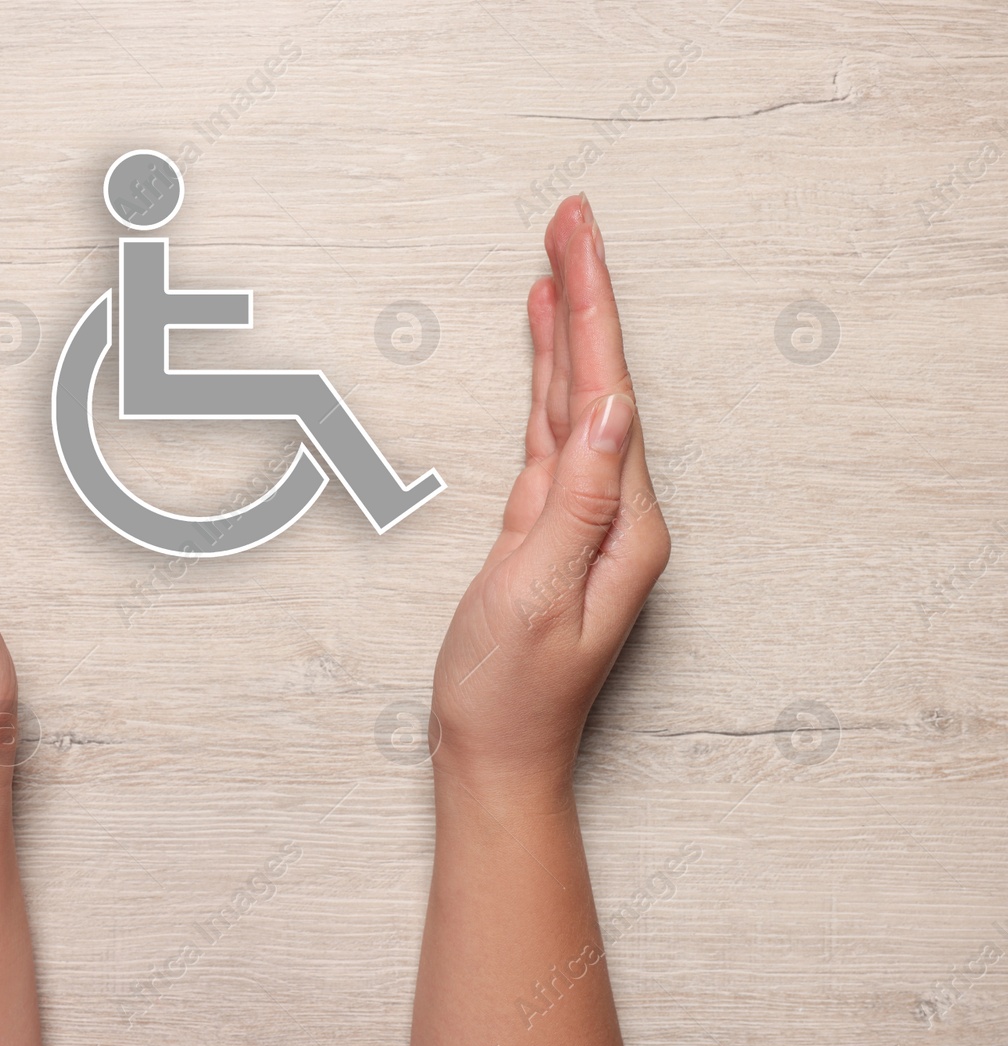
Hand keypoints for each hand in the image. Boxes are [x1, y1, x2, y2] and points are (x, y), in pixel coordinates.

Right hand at [431, 194, 669, 804]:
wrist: (495, 754)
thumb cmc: (509, 692)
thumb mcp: (536, 595)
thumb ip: (572, 502)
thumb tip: (602, 412)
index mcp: (621, 523)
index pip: (607, 393)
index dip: (592, 310)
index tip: (577, 240)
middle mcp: (613, 512)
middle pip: (598, 382)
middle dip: (585, 297)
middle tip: (570, 220)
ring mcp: (580, 517)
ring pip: (574, 400)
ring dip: (568, 329)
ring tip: (558, 263)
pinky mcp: (546, 526)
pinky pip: (550, 433)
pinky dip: (545, 381)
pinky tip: (545, 350)